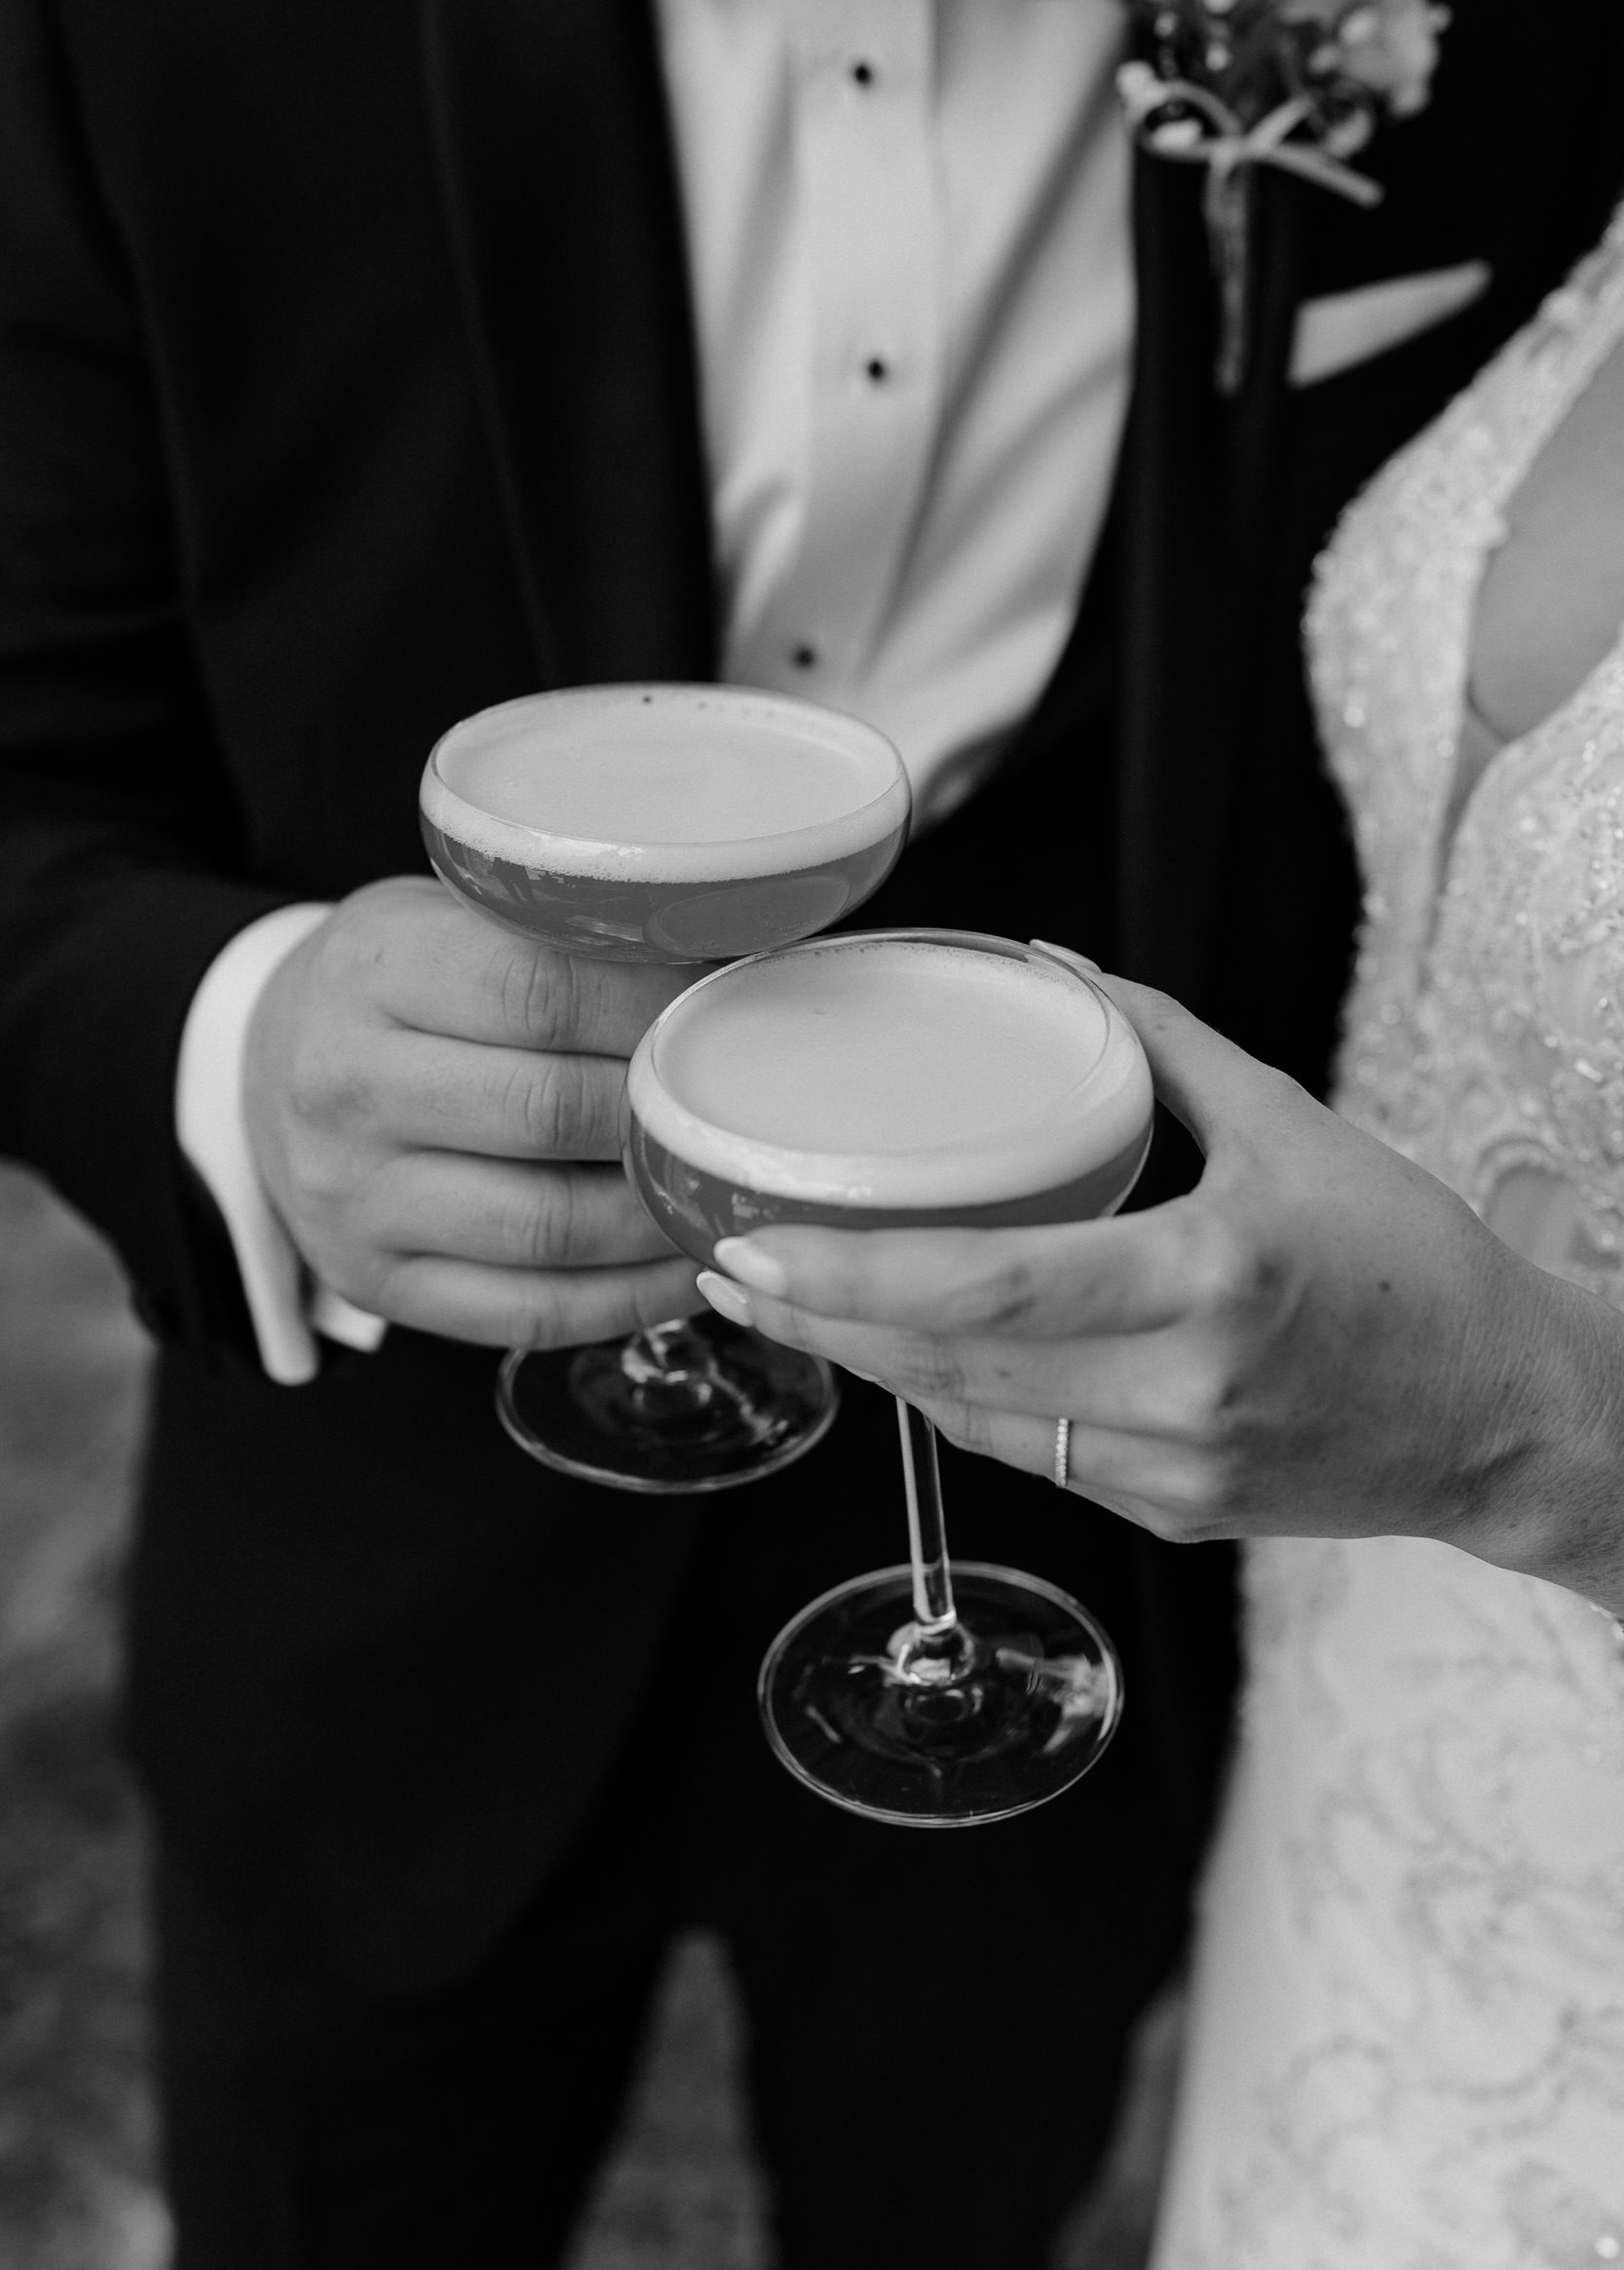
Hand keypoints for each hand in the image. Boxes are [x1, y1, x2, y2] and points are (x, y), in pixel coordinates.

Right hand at [244, 877, 701, 1348]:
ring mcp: (354, 1197)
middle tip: (742, 1104)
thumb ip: (565, 936)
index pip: (539, 991)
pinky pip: (529, 1312)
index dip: (652, 1008)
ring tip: (732, 1189)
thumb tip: (741, 955)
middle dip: (664, 1113)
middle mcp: (347, 1085)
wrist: (267, 1058)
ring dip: (662, 1215)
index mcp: (373, 969)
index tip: (726, 1009)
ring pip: (549, 1227)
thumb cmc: (401, 981)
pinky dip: (630, 1300)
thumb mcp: (451, 915)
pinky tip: (688, 1266)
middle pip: (550, 1113)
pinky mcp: (375, 1282)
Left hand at [698, 978, 1623, 1609]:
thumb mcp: (1292, 1124)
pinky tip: (916, 1352)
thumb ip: (1161, 1044)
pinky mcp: (1172, 1516)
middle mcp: (1180, 1392)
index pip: (985, 1290)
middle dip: (820, 1326)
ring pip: (973, 1424)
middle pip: (945, 1370)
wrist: (1507, 1413)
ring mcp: (1171, 1471)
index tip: (753, 1251)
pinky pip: (1031, 1455)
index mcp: (1209, 1280)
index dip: (851, 1277)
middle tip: (731, 1275)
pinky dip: (960, 1400)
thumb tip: (1050, 969)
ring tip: (797, 1305)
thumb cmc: (1410, 1261)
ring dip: (875, 1365)